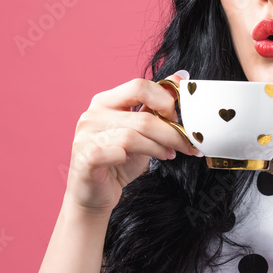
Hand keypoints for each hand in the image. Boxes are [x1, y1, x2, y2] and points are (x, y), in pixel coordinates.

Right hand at [65, 70, 201, 213]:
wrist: (92, 195)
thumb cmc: (117, 163)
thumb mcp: (139, 132)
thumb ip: (154, 107)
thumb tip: (179, 77)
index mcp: (105, 101)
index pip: (139, 86)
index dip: (165, 100)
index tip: (178, 118)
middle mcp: (92, 114)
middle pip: (142, 116)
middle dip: (171, 131)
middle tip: (186, 142)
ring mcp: (86, 136)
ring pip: (133, 136)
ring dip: (159, 147)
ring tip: (169, 155)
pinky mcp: (85, 157)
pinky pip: (117, 152)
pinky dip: (136, 157)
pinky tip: (139, 162)